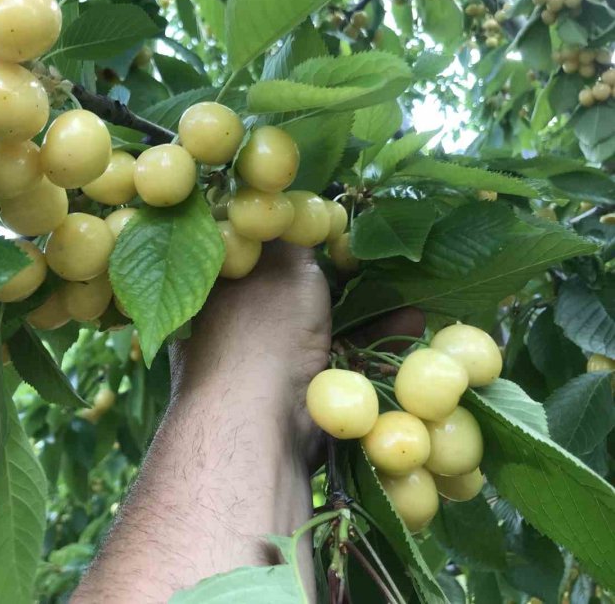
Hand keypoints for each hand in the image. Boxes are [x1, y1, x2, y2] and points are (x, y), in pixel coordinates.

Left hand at [170, 241, 425, 467]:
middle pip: (297, 287)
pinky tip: (412, 324)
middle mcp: (238, 319)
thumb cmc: (262, 328)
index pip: (261, 248)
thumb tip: (302, 212)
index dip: (300, 235)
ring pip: (325, 325)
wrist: (259, 422)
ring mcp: (268, 358)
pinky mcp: (298, 392)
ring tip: (415, 293)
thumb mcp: (283, 264)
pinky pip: (341, 358)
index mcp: (220, 285)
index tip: (339, 227)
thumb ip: (296, 235)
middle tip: (387, 260)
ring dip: (373, 310)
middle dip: (347, 276)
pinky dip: (375, 343)